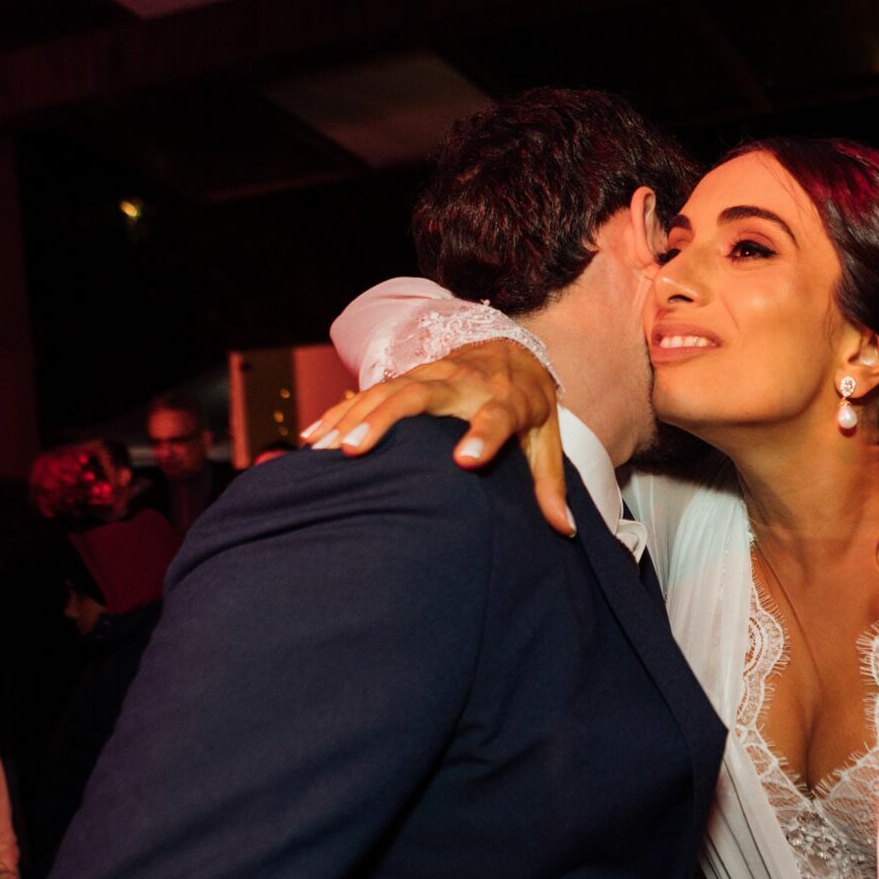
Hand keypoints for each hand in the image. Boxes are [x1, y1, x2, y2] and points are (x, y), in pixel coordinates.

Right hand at [300, 341, 570, 534]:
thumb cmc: (529, 405)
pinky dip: (339, 413)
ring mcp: (431, 374)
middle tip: (356, 450)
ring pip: (386, 391)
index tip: (466, 460)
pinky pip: (368, 393)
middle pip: (421, 394)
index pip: (497, 416)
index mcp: (507, 399)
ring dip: (352, 418)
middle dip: (386, 420)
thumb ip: (550, 483)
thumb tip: (565, 529)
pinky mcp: (406, 376)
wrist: (511, 349)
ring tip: (325, 451)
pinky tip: (313, 438)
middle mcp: (464, 381)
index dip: (483, 435)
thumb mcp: (546, 438)